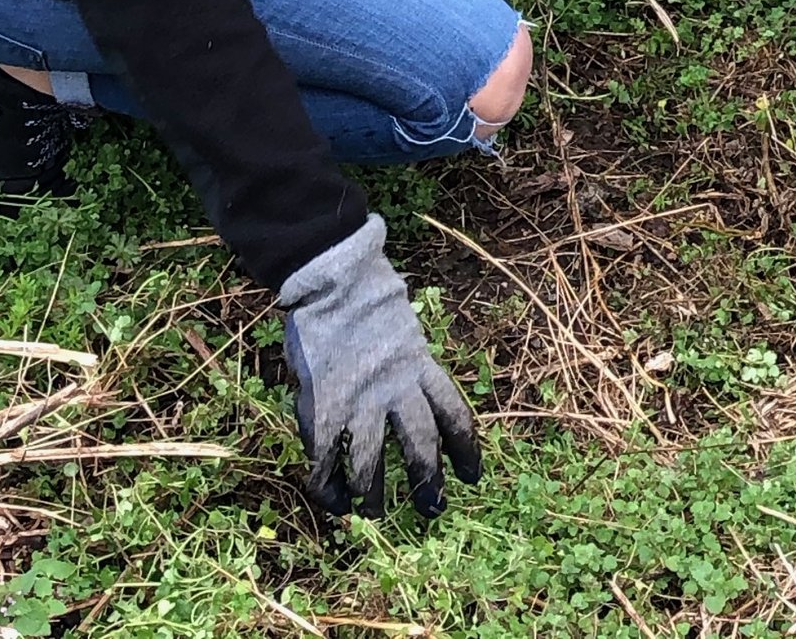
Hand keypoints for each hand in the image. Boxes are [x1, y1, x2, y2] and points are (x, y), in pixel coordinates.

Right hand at [279, 215, 482, 516]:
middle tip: (432, 509)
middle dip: (426, 482)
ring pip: (372, 464)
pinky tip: (336, 499)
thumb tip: (419, 398)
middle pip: (419, 446)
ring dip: (374, 494)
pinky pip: (328, 463)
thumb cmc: (367, 301)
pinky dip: (331, 488)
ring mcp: (357, 401)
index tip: (472, 478)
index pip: (453, 415)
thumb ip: (411, 367)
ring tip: (375, 513)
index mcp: (419, 367)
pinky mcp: (323, 410)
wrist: (333, 282)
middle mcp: (394, 388)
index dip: (464, 450)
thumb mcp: (405, 330)